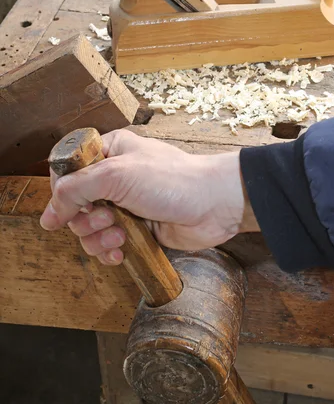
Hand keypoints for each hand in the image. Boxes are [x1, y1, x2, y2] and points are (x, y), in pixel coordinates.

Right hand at [40, 129, 258, 264]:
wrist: (215, 205)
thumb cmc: (172, 179)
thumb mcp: (116, 175)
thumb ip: (75, 189)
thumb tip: (48, 216)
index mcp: (110, 152)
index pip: (68, 171)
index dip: (64, 192)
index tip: (70, 206)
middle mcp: (115, 177)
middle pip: (75, 204)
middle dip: (86, 219)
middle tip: (107, 218)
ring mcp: (126, 204)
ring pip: (89, 228)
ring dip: (98, 237)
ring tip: (120, 235)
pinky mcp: (137, 228)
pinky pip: (108, 244)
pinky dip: (110, 250)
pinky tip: (121, 251)